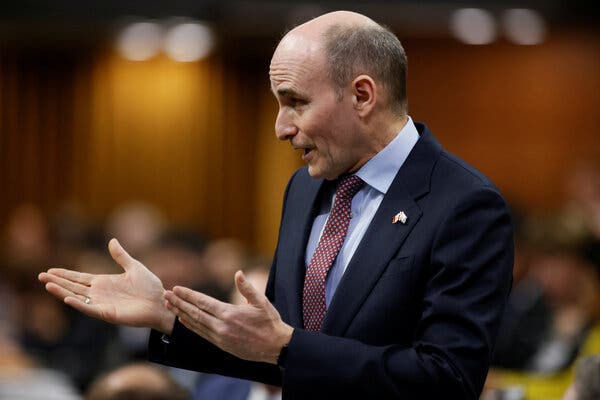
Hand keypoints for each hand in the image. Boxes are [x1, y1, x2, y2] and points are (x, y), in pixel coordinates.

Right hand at [38, 238, 175, 333]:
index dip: (65, 274)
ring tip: (47, 285)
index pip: (79, 278)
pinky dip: (78, 304)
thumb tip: (112, 240)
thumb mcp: (134, 267)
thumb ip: (121, 256)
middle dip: (57, 282)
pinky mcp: (108, 313)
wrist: (161, 302)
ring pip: (77, 297)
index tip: (50, 270)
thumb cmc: (150, 287)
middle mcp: (100, 293)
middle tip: (40, 276)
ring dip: (62, 292)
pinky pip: (90, 309)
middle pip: (73, 287)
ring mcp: (102, 304)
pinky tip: (67, 298)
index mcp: (105, 282)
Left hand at [165, 270, 292, 363]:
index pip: (203, 302)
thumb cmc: (270, 322)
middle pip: (194, 313)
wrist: (275, 347)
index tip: (176, 288)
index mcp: (229, 314)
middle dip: (178, 303)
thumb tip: (238, 273)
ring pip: (195, 325)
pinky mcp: (221, 345)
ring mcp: (220, 337)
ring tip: (169, 306)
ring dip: (181, 314)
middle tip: (166, 295)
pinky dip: (191, 326)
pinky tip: (184, 320)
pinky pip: (201, 334)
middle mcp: (221, 326)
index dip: (188, 295)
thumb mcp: (261, 302)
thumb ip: (247, 288)